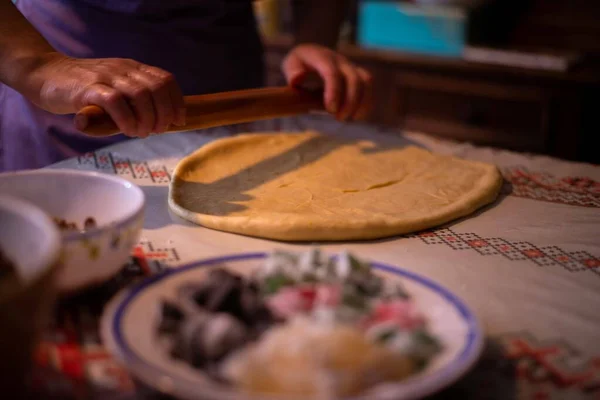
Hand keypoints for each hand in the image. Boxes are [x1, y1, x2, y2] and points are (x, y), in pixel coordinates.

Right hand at [26, 53, 184, 136]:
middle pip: (157, 89)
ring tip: (141, 133)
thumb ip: (135, 99)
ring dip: (146, 119)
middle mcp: (123, 70)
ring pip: (140, 95)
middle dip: (163, 114)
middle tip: (156, 131)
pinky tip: (126, 130)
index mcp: (133, 69)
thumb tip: (161, 122)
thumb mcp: (115, 87)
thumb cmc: (84, 88)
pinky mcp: (89, 89)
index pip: (166, 80)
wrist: (45, 74)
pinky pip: (115, 102)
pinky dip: (127, 119)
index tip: (178, 121)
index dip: (177, 102)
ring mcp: (106, 78)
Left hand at [282, 44, 372, 120]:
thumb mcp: (290, 63)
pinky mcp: (358, 74)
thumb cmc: (299, 63)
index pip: (332, 72)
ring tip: (351, 118)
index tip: (331, 109)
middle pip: (353, 78)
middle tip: (339, 118)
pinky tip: (357, 116)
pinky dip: (367, 102)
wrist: (312, 54)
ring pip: (365, 81)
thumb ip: (292, 71)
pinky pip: (368, 86)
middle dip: (350, 101)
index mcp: (321, 57)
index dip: (334, 91)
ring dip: (362, 102)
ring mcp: (351, 66)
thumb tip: (297, 79)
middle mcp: (339, 60)